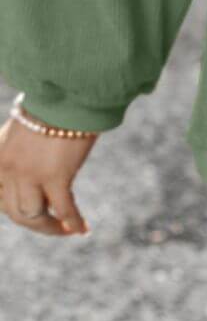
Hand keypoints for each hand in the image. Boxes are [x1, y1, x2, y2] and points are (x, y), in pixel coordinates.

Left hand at [0, 112, 95, 235]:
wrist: (70, 90)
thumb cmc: (55, 106)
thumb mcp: (27, 131)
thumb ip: (24, 154)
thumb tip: (38, 174)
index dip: (15, 210)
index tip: (35, 214)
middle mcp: (7, 168)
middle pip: (15, 212)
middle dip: (37, 224)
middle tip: (55, 227)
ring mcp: (29, 174)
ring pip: (33, 216)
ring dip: (51, 228)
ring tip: (68, 230)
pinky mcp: (55, 176)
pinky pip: (63, 209)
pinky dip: (73, 222)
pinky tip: (83, 228)